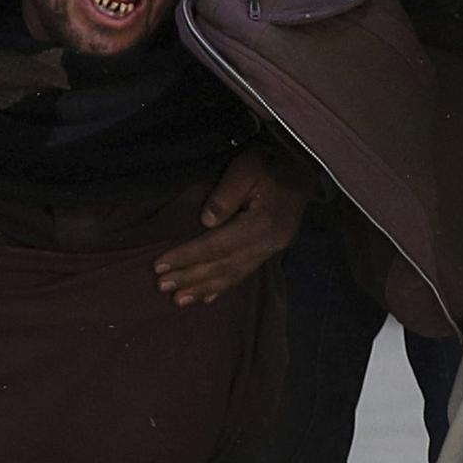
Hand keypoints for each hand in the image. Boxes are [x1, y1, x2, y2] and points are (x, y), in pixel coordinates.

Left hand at [154, 146, 311, 306]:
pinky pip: (245, 272)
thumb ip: (225, 195)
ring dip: (205, 288)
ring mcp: (271, 249)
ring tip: (180, 300)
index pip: (217, 245)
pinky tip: (208, 298)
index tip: (160, 265)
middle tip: (162, 286)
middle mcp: (268, 243)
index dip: (188, 256)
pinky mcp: (271, 249)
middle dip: (191, 277)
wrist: (302, 166)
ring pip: (234, 274)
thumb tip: (205, 222)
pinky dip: (224, 286)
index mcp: (261, 224)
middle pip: (224, 265)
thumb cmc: (270, 162)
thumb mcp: (245, 168)